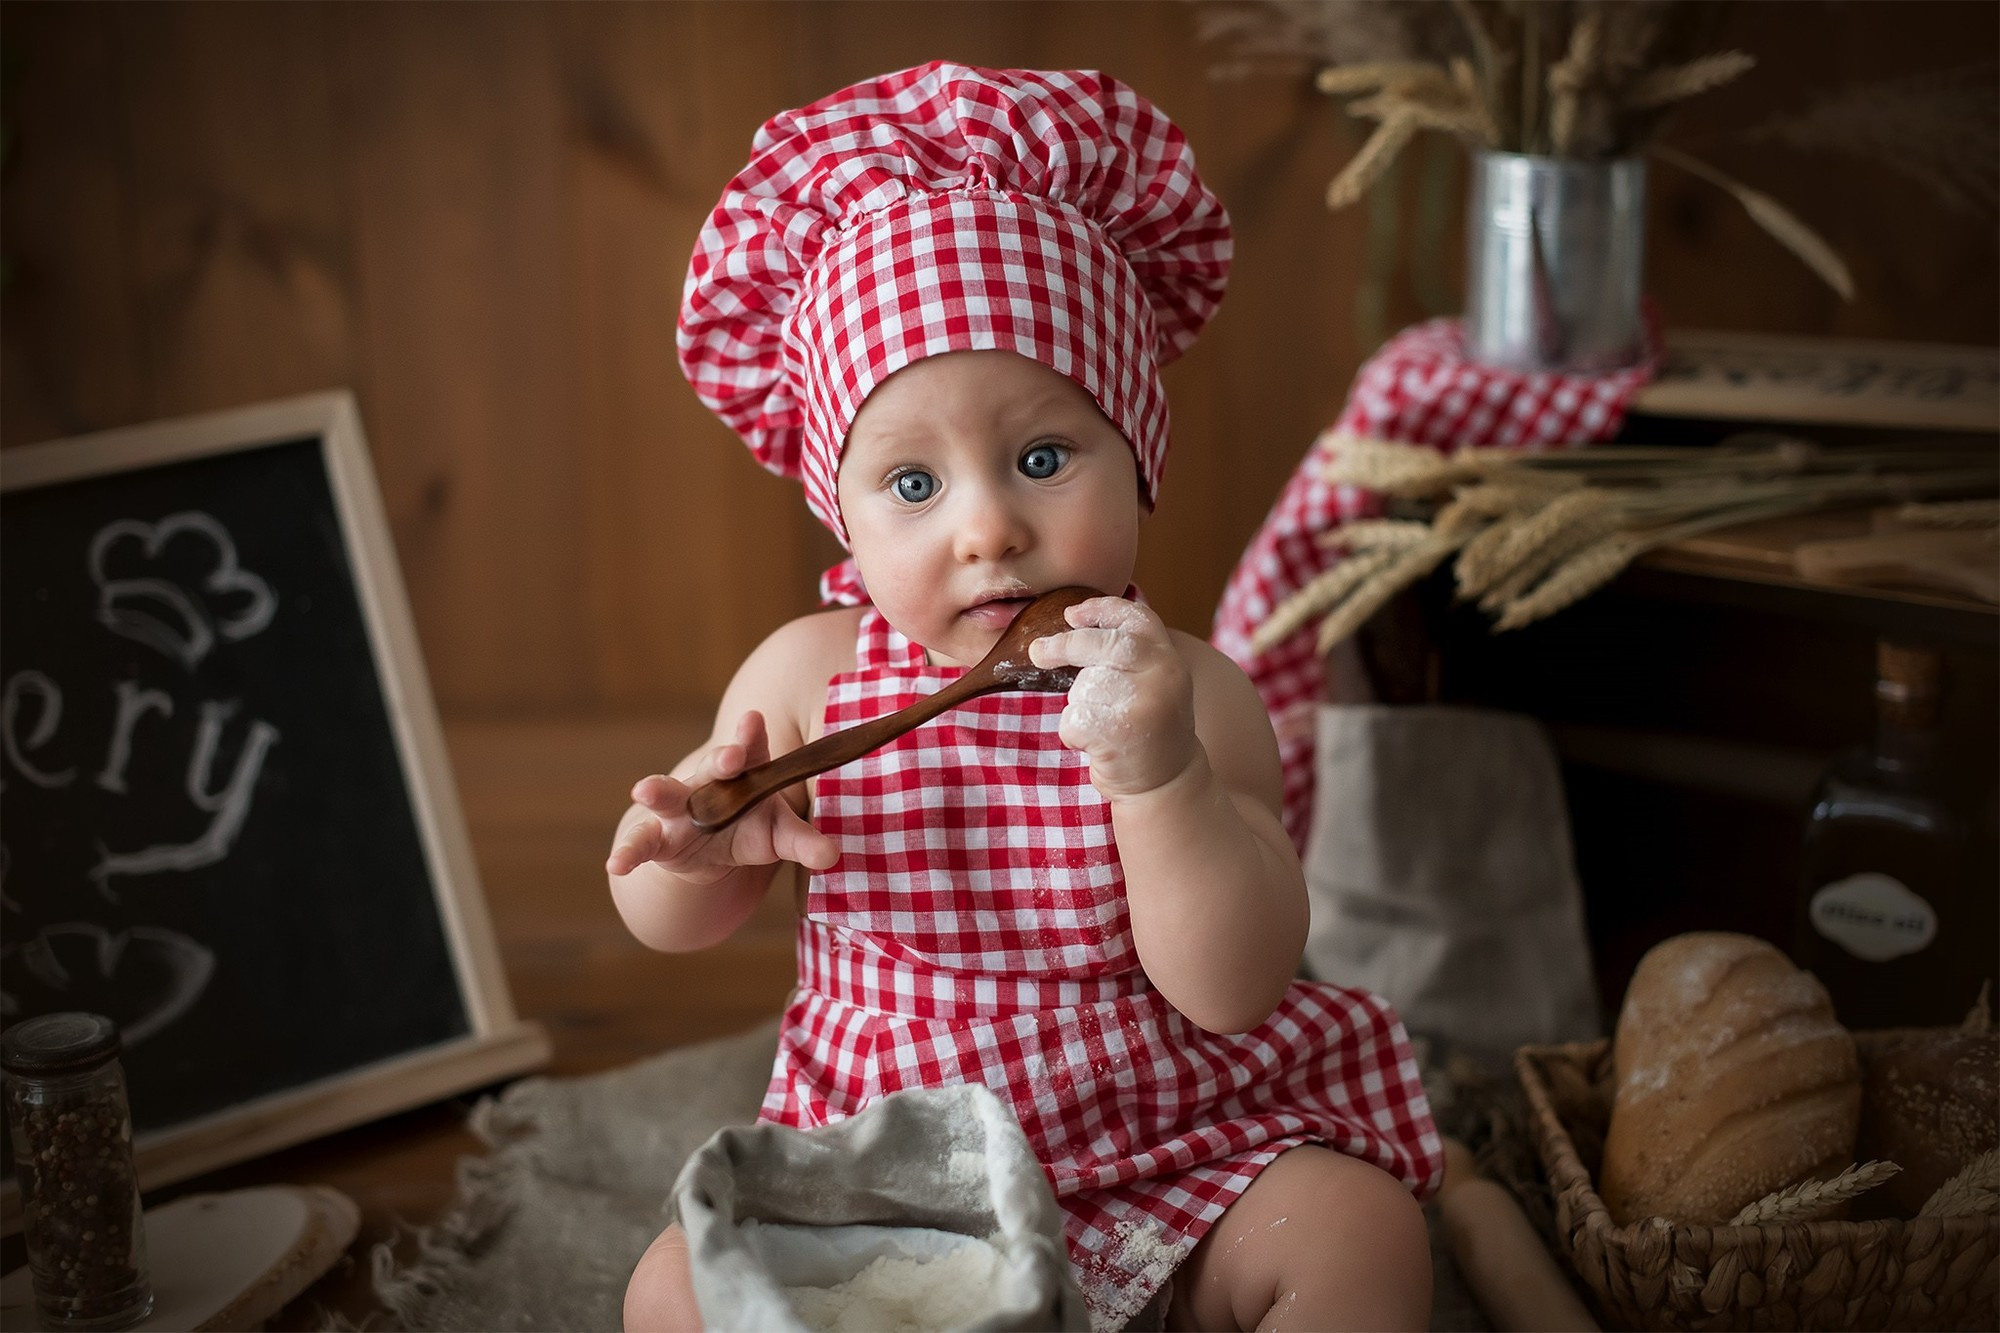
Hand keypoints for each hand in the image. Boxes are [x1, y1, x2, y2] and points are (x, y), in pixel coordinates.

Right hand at [605, 710, 838, 881]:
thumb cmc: (752, 828)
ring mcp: (678, 807)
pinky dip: (628, 853)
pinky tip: (615, 864)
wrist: (710, 852)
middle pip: (714, 764)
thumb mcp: (779, 835)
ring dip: (656, 790)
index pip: (750, 744)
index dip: (750, 733)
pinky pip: (641, 843)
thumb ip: (803, 842)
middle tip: (730, 755)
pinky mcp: (658, 837)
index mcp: (744, 770)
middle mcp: (708, 781)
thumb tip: (832, 855)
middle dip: (721, 758)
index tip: (753, 720)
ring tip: (643, 790)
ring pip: (667, 794)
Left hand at [1028, 596, 1197, 797]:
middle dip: (1064, 646)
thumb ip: (1128, 656)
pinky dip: (1074, 734)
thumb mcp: (1153, 683)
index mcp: (1168, 659)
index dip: (1101, 609)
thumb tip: (1074, 624)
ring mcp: (1143, 704)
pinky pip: (1074, 719)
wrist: (1167, 783)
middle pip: (1100, 645)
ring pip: (1084, 687)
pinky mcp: (1120, 733)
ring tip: (1105, 727)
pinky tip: (1097, 746)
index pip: (1136, 618)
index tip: (1072, 613)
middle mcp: (1162, 676)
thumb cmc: (1147, 727)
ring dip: (1080, 707)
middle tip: (1039, 652)